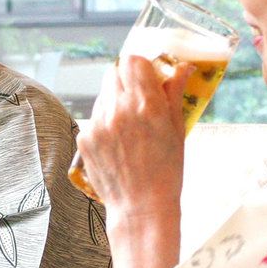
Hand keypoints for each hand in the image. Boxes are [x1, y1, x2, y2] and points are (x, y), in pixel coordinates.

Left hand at [78, 55, 192, 218]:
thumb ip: (174, 93)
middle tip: (139, 98)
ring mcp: (98, 123)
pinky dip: (105, 122)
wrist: (140, 206)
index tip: (148, 76)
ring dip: (115, 101)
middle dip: (127, 80)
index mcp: (146, 104)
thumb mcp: (176, 129)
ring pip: (103, 95)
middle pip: (115, 73)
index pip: (134, 61)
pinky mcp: (84, 137)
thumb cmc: (166, 171)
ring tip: (129, 126)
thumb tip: (182, 68)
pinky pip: (94, 117)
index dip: (142, 66)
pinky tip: (118, 141)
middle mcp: (118, 109)